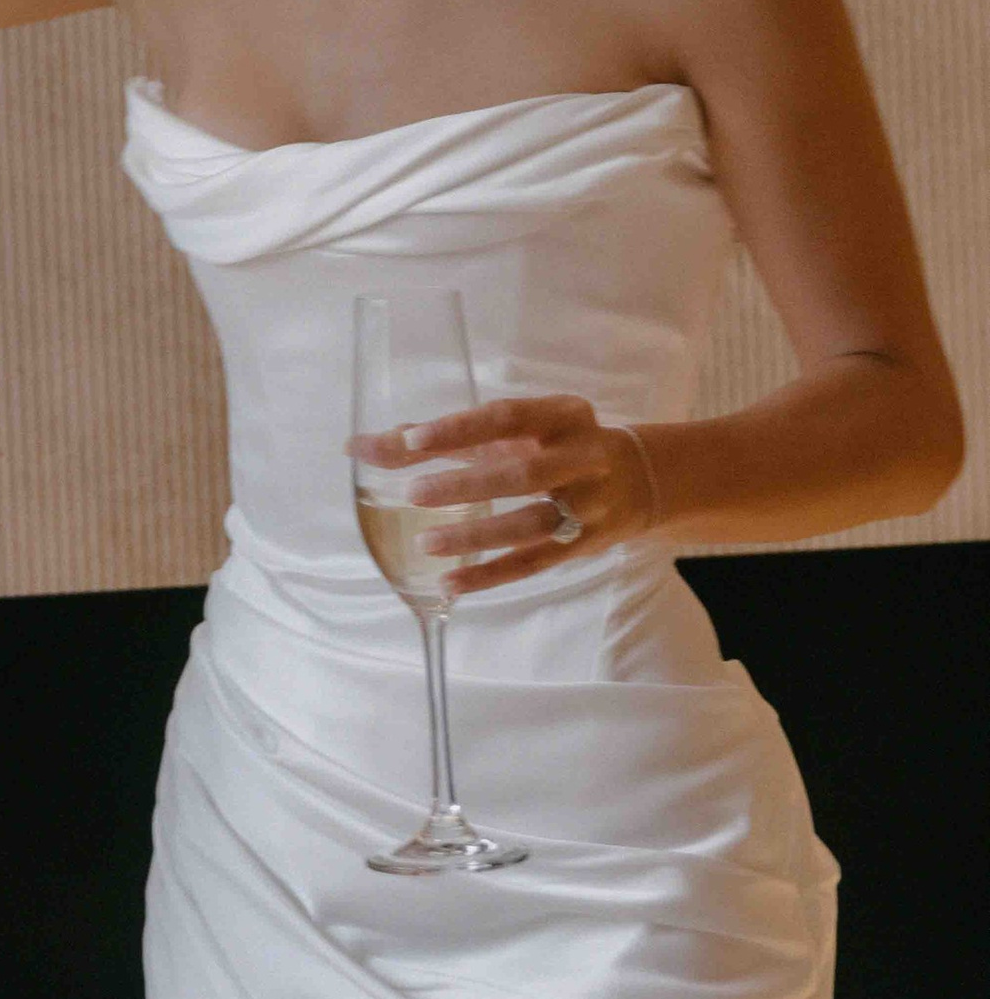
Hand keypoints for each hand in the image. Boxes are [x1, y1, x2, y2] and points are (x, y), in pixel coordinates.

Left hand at [352, 394, 660, 594]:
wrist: (638, 481)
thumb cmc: (553, 447)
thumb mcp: (510, 433)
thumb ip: (438, 439)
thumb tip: (360, 446)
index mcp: (562, 415)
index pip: (506, 417)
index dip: (460, 429)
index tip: (412, 440)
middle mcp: (583, 457)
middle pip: (524, 474)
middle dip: (467, 484)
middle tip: (413, 493)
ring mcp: (589, 505)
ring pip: (531, 524)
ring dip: (477, 535)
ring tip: (425, 541)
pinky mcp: (585, 545)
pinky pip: (534, 563)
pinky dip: (491, 575)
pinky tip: (450, 582)